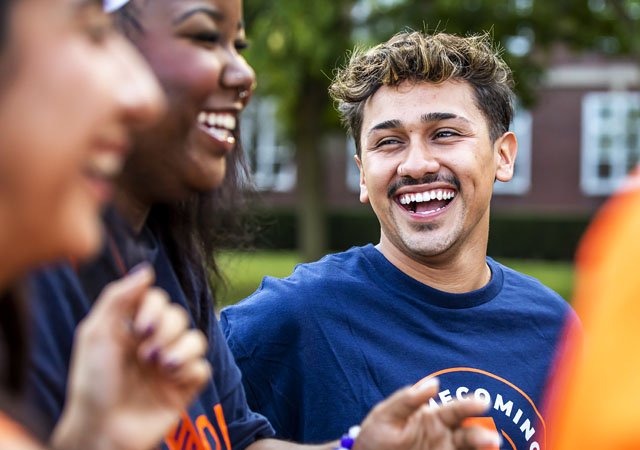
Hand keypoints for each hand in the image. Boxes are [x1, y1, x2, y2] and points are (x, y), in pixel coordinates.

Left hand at [52, 264, 210, 449]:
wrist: (102, 431)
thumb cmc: (92, 384)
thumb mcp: (96, 334)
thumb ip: (118, 297)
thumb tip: (146, 269)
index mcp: (131, 329)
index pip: (157, 299)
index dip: (154, 308)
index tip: (138, 328)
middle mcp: (153, 343)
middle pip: (179, 316)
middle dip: (166, 330)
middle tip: (145, 353)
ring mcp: (169, 366)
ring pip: (196, 339)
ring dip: (181, 349)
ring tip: (160, 366)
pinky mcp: (184, 387)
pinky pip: (202, 367)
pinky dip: (189, 370)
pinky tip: (171, 380)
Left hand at [353, 379, 500, 449]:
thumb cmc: (376, 436)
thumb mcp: (385, 414)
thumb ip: (408, 399)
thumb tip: (434, 383)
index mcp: (432, 418)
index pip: (455, 409)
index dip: (469, 405)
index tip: (483, 402)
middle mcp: (443, 436)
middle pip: (468, 433)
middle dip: (481, 434)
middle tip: (492, 438)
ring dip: (481, 448)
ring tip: (492, 446)